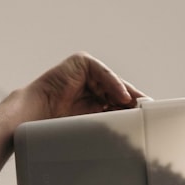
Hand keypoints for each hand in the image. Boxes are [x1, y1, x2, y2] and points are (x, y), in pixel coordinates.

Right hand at [27, 52, 145, 119]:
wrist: (36, 115)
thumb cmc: (58, 122)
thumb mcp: (92, 120)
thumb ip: (109, 117)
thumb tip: (133, 122)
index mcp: (93, 98)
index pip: (117, 101)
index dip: (131, 109)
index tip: (146, 118)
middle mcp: (91, 82)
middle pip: (118, 90)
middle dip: (132, 102)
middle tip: (148, 112)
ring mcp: (87, 71)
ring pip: (112, 83)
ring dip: (126, 95)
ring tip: (139, 107)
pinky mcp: (81, 62)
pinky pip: (103, 73)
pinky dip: (113, 85)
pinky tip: (123, 97)